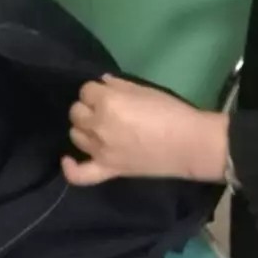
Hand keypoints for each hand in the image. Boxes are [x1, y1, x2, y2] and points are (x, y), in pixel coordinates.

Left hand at [64, 75, 228, 186]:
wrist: (189, 144)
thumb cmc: (171, 112)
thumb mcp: (145, 90)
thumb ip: (119, 85)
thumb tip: (103, 83)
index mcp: (107, 102)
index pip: (86, 90)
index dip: (97, 91)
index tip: (109, 93)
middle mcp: (97, 125)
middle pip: (77, 112)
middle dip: (89, 107)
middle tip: (107, 109)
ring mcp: (99, 150)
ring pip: (75, 135)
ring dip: (84, 128)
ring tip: (99, 128)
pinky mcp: (107, 169)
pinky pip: (79, 174)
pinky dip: (70, 167)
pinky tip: (68, 159)